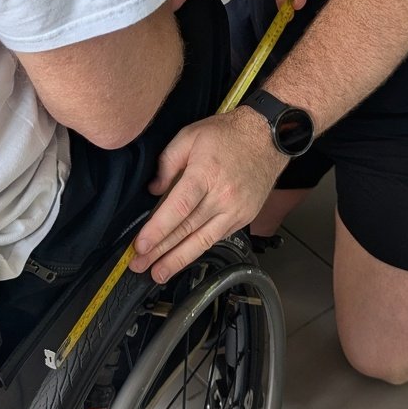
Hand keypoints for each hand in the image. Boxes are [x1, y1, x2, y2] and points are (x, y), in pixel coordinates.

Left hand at [130, 106, 287, 283]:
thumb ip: (167, 163)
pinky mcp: (244, 217)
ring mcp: (236, 210)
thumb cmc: (226, 134)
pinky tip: (183, 258)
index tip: (140, 246)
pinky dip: (198, 249)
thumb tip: (154, 191)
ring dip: (178, 260)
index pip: (178, 209)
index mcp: (206, 174)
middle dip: (160, 251)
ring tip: (158, 274)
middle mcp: (223, 197)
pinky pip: (217, 237)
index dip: (158, 230)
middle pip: (187, 230)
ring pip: (203, 241)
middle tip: (139, 266)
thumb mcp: (189, 136)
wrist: (267, 138)